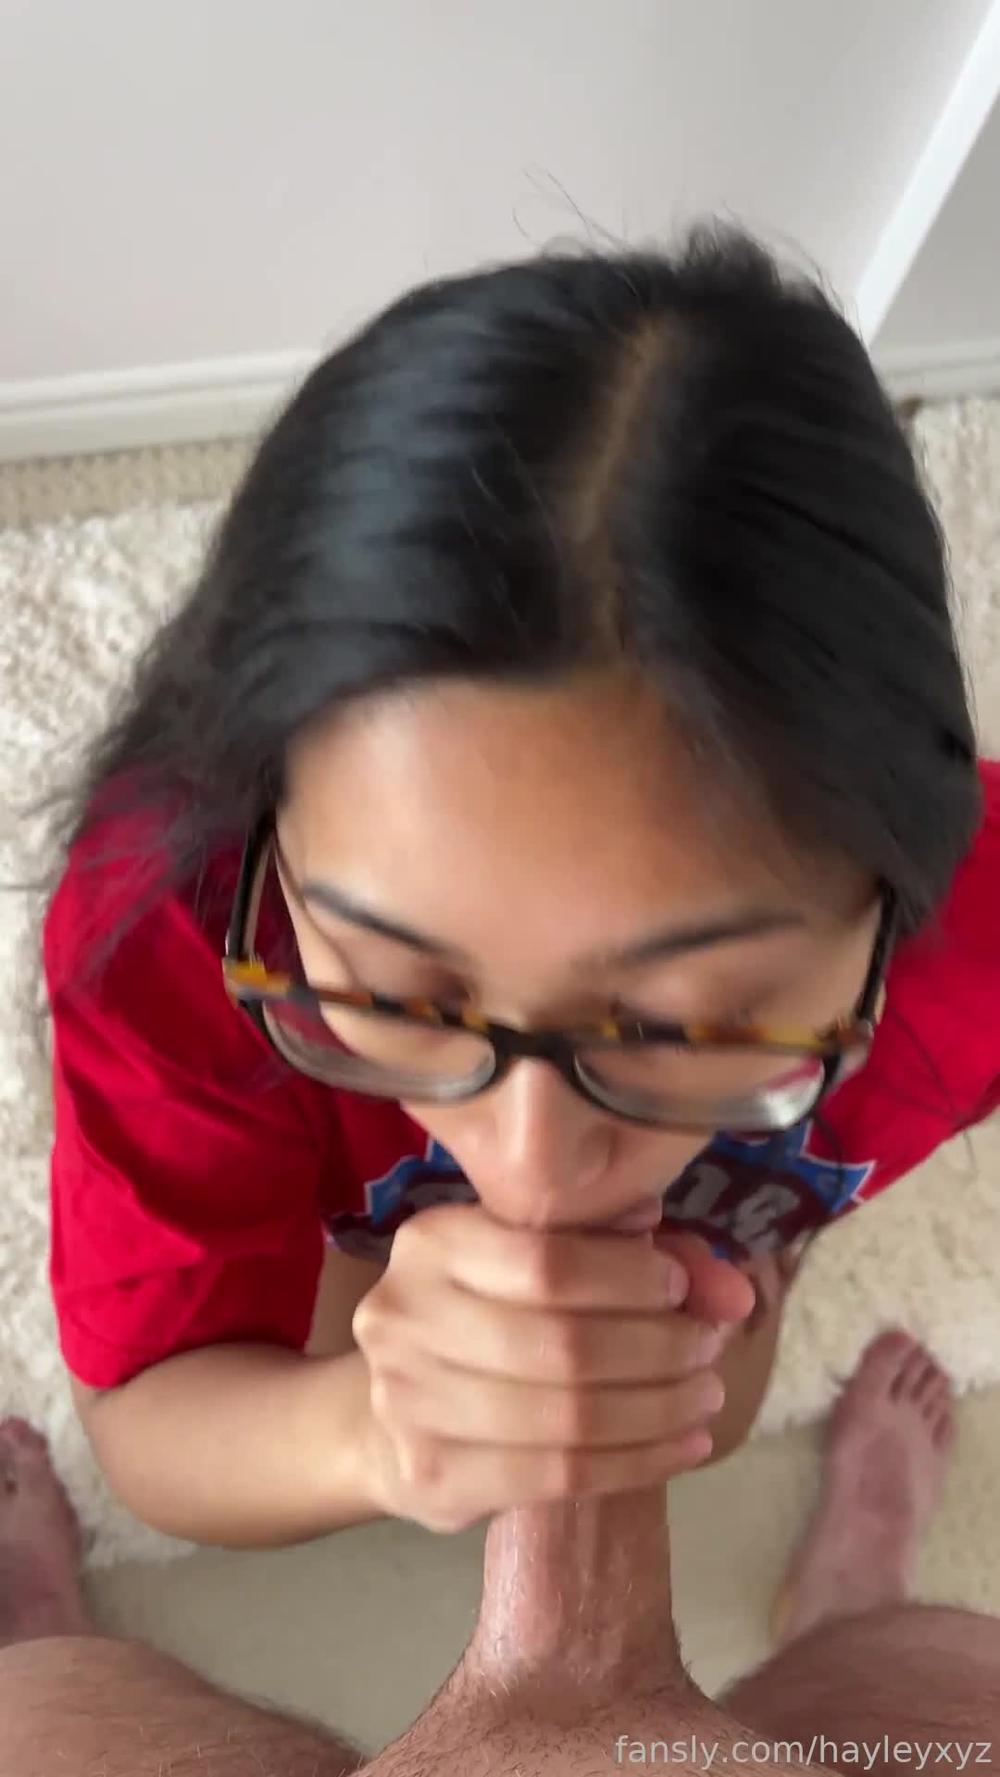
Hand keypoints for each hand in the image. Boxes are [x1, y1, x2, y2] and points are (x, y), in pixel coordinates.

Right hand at [352, 1204, 753, 1531]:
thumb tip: (731, 1289)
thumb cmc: (490, 1317)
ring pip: (567, 1417)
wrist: (396, 1412)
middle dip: (658, 1348)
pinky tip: (680, 1447)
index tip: (682, 1288)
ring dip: (658, 1410)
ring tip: (703, 1399)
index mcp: (431, 1243)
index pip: (546, 1258)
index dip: (629, 1276)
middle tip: (708, 1350)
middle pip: (562, 1343)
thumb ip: (639, 1257)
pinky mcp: (430, 1477)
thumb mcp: (547, 1262)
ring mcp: (406, 1402)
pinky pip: (559, 1476)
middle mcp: (403, 1316)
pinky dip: (638, 1462)